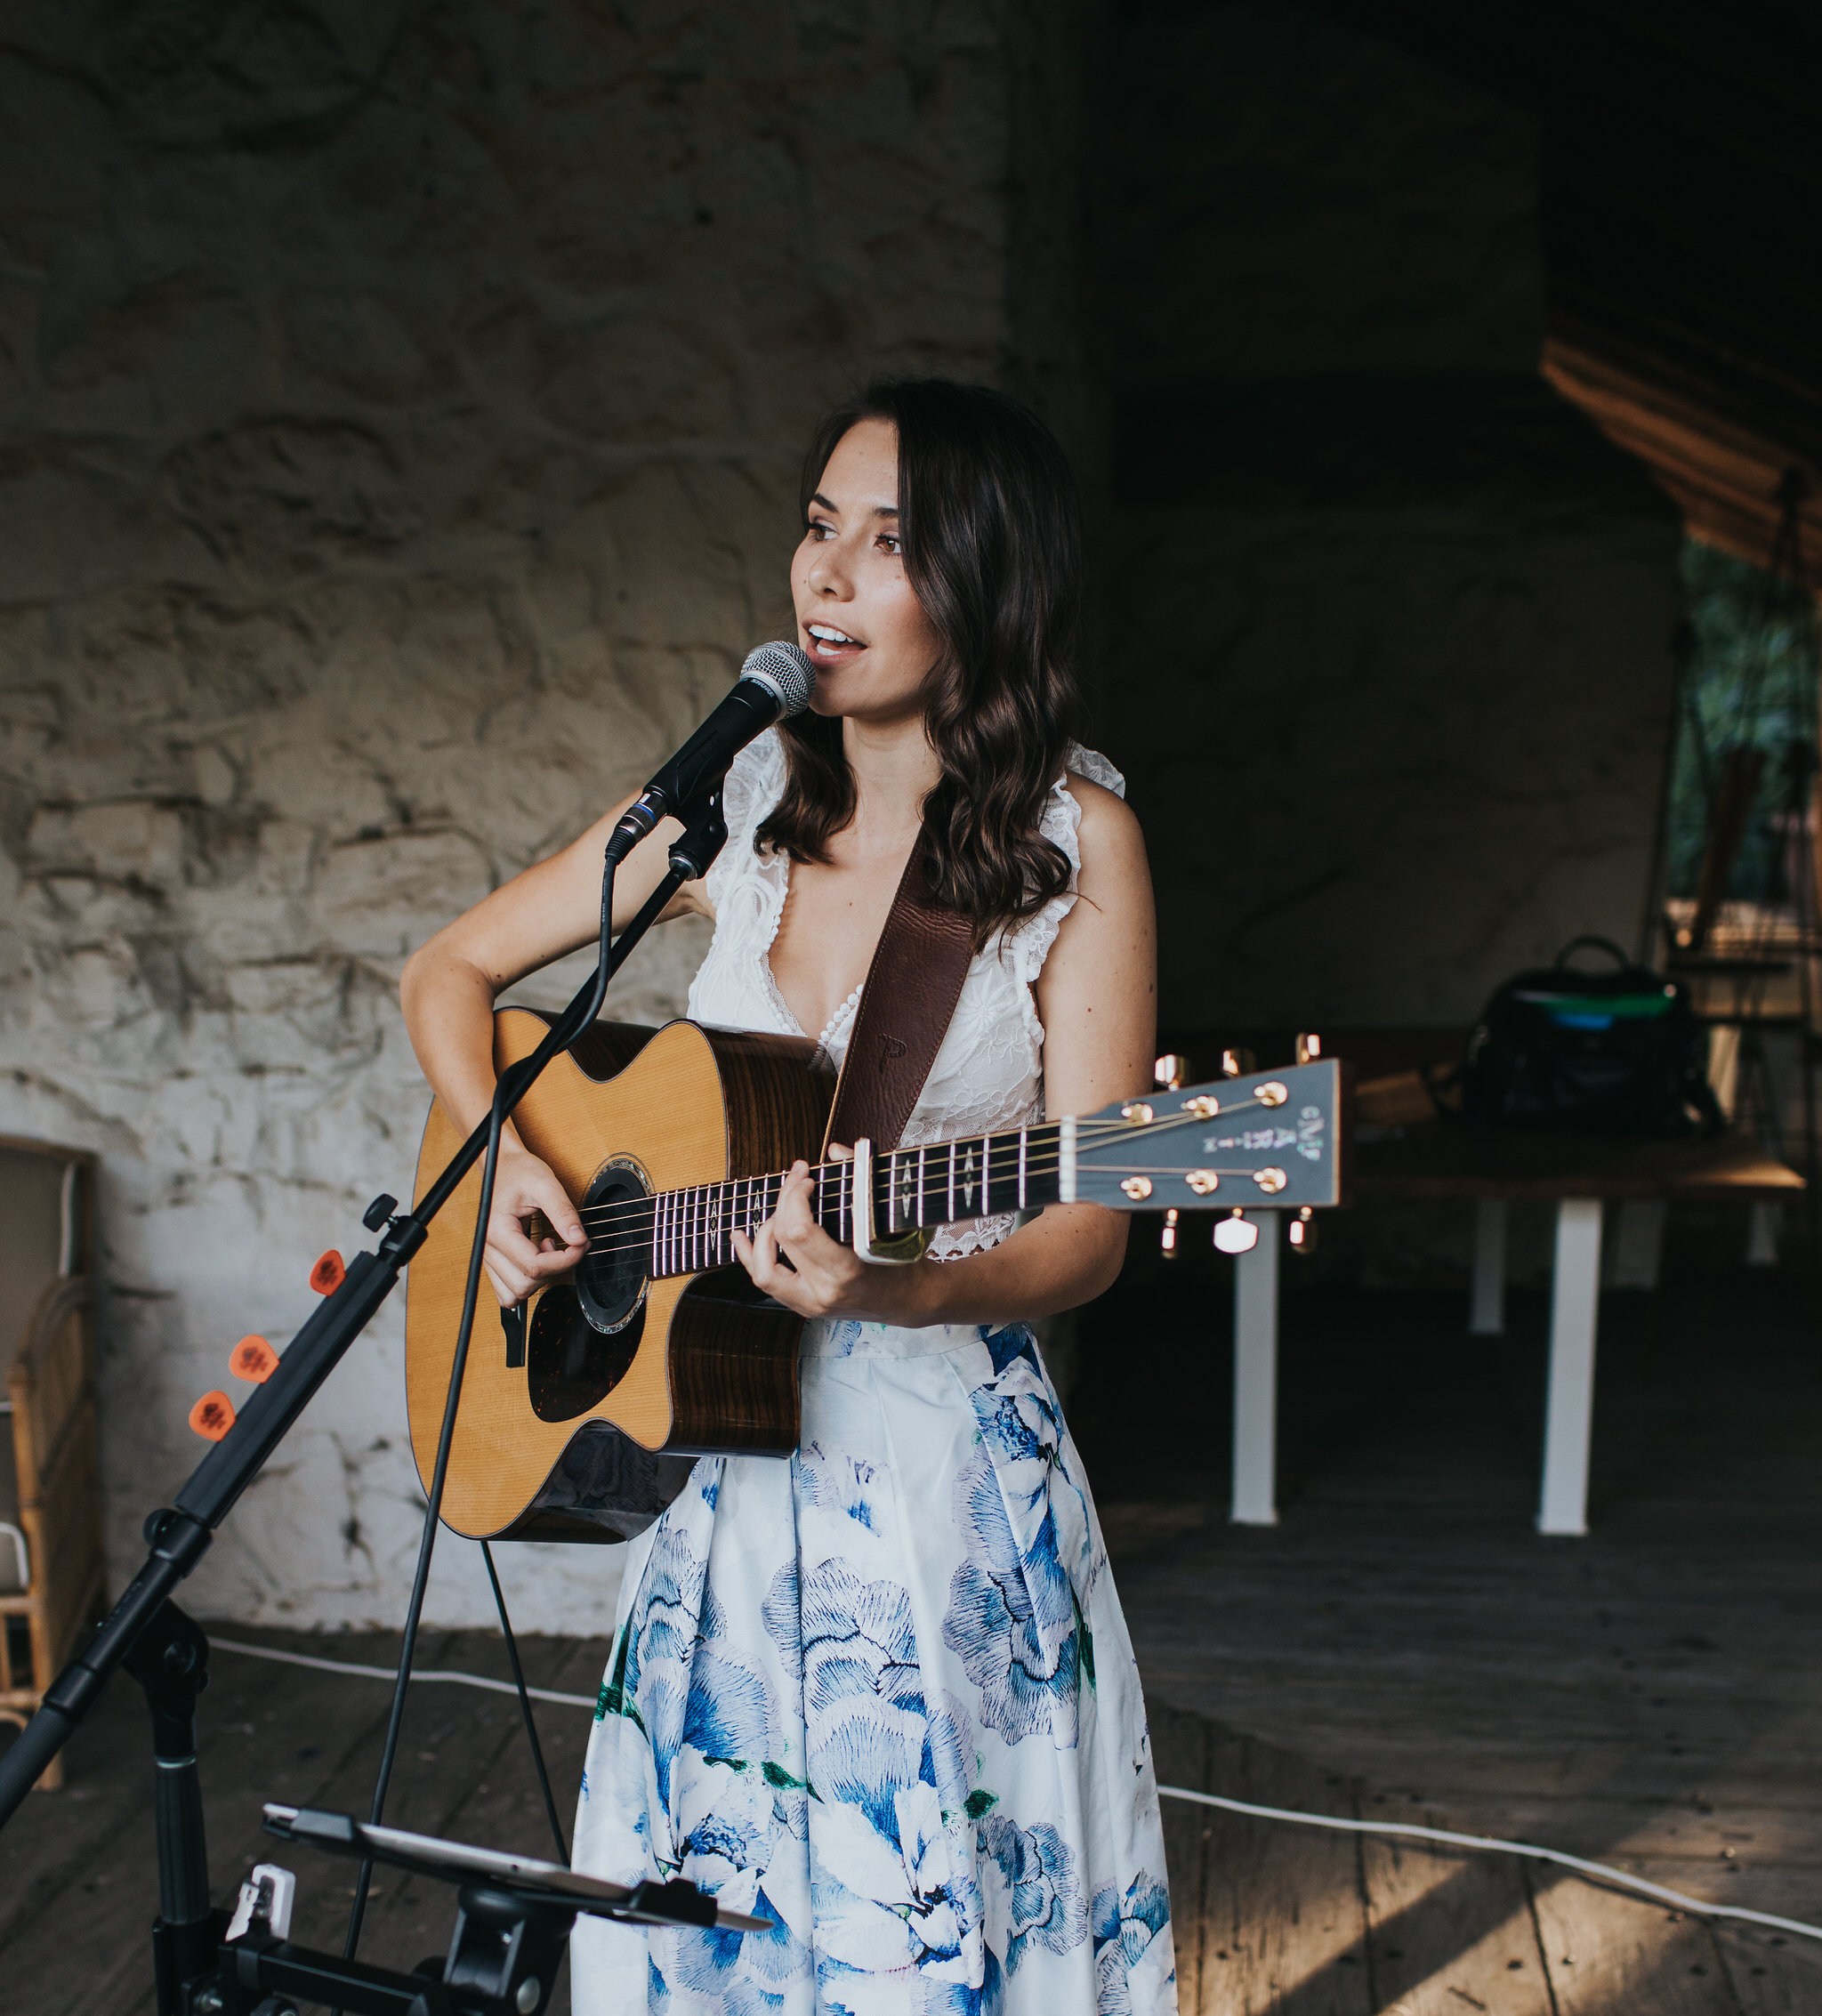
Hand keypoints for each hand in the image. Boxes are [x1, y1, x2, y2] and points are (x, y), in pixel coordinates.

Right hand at [484, 1143, 587, 1305]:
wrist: (501, 1166)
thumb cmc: (519, 1171)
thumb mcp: (546, 1183)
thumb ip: (563, 1212)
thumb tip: (579, 1239)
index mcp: (497, 1230)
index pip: (534, 1266)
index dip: (565, 1261)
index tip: (581, 1244)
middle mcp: (487, 1248)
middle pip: (524, 1285)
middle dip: (554, 1270)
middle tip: (568, 1245)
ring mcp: (487, 1256)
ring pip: (514, 1294)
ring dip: (538, 1279)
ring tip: (547, 1248)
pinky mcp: (493, 1260)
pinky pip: (507, 1289)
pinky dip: (526, 1281)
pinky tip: (537, 1255)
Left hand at [732, 1159, 937, 1324]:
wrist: (909, 1301)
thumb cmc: (904, 1261)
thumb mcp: (890, 1220)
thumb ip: (861, 1178)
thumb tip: (835, 1150)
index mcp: (847, 1272)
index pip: (799, 1231)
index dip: (794, 1197)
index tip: (806, 1179)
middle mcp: (824, 1292)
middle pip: (782, 1240)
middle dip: (783, 1202)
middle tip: (796, 1183)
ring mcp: (811, 1304)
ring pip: (763, 1270)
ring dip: (763, 1233)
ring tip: (776, 1210)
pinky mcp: (804, 1306)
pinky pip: (766, 1283)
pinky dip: (750, 1257)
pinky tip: (740, 1237)